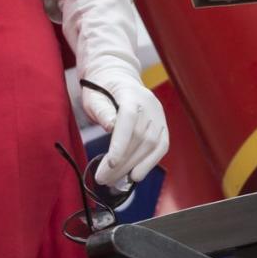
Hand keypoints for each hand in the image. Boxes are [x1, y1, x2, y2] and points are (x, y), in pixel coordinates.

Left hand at [80, 69, 167, 187]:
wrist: (117, 77)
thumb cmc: (101, 89)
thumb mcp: (94, 96)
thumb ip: (102, 110)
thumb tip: (111, 126)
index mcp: (131, 93)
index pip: (129, 119)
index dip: (121, 143)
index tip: (110, 163)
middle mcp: (150, 104)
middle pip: (140, 137)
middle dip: (122, 162)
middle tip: (103, 178)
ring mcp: (159, 114)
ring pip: (151, 145)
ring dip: (133, 166)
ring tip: (114, 180)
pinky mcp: (163, 124)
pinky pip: (162, 146)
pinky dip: (150, 162)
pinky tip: (136, 175)